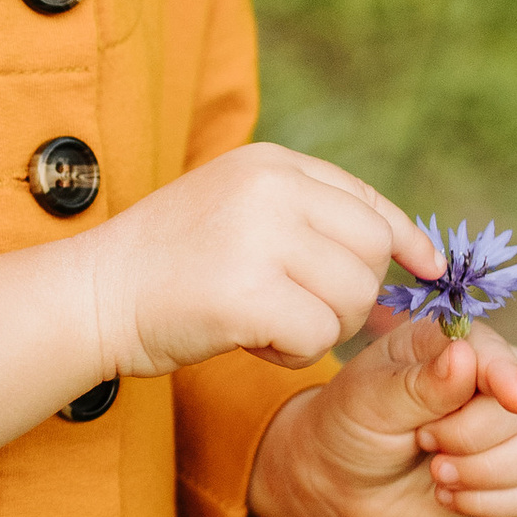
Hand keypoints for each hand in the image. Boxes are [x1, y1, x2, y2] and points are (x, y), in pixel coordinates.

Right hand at [86, 145, 441, 379]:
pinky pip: (318, 337)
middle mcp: (270, 189)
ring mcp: (258, 238)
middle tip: (303, 313)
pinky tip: (250, 341)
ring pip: (351, 299)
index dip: (405, 240)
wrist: (89, 295)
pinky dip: (293, 353)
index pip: (367, 200)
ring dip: (321, 329)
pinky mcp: (246, 294)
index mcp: (270, 163)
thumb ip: (304, 217)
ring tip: (264, 324)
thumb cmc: (164, 265)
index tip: (427, 270)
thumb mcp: (236, 209)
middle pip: (371, 253)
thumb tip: (403, 254)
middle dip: (353, 296)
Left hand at [248, 308, 516, 516]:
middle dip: (477, 436)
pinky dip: (492, 502)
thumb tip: (465, 356)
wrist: (337, 481)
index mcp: (456, 345)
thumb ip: (420, 382)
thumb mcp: (370, 399)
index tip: (515, 400)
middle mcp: (493, 380)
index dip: (511, 378)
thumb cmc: (349, 424)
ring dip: (490, 471)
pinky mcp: (512, 474)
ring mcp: (509, 428)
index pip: (504, 356)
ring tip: (437, 472)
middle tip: (423, 441)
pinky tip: (448, 495)